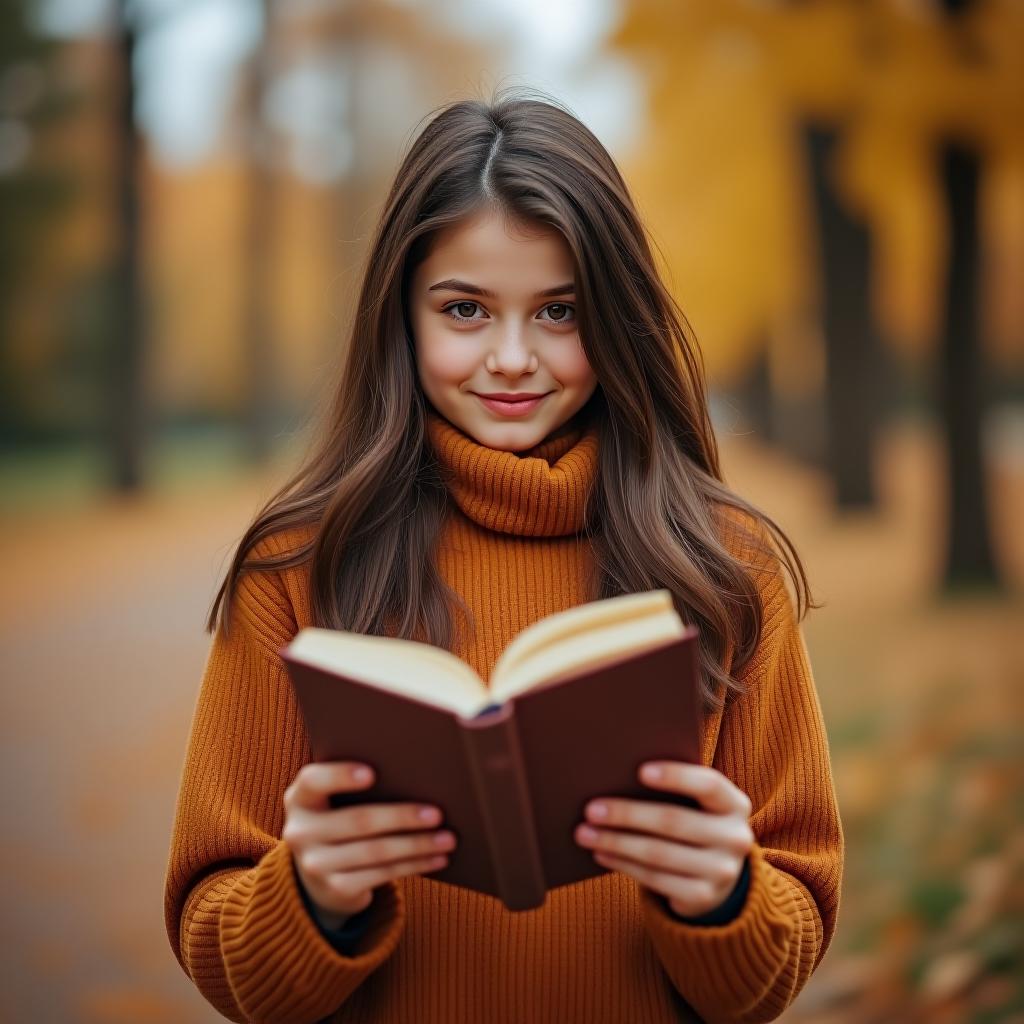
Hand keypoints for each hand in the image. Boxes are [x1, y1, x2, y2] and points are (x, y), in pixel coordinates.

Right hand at [283, 761, 456, 927]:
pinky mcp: (335, 890)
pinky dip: (414, 865)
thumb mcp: (333, 801)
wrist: (319, 877)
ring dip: (417, 845)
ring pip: (376, 851)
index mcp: (300, 799)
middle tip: (437, 814)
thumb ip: (354, 785)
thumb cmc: (340, 820)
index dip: (340, 776)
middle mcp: (300, 832)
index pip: (313, 781)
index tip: (372, 773)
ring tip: (448, 838)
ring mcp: (315, 865)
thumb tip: (416, 773)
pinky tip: (437, 858)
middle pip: (358, 821)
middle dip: (402, 817)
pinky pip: (382, 874)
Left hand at [574, 761, 753, 917]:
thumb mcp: (698, 804)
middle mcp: (735, 838)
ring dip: (616, 842)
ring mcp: (722, 871)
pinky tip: (601, 853)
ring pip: (658, 853)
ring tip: (585, 833)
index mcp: (734, 804)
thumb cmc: (695, 822)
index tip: (639, 771)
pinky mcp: (703, 897)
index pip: (708, 784)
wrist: (719, 876)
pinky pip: (655, 879)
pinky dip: (623, 864)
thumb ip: (676, 789)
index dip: (676, 776)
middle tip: (591, 809)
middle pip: (673, 821)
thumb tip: (618, 774)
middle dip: (627, 814)